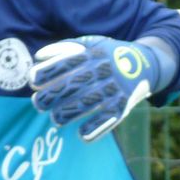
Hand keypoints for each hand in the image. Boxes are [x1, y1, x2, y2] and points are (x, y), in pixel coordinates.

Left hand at [28, 36, 173, 142]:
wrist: (146, 64)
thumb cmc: (109, 55)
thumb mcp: (92, 44)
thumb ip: (65, 48)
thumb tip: (38, 56)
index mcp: (93, 54)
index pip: (67, 62)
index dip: (48, 72)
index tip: (33, 80)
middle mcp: (104, 71)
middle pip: (74, 85)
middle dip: (52, 95)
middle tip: (37, 103)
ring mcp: (114, 89)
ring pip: (87, 104)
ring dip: (67, 114)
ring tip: (55, 119)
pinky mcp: (123, 106)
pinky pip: (107, 121)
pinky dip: (94, 130)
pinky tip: (81, 135)